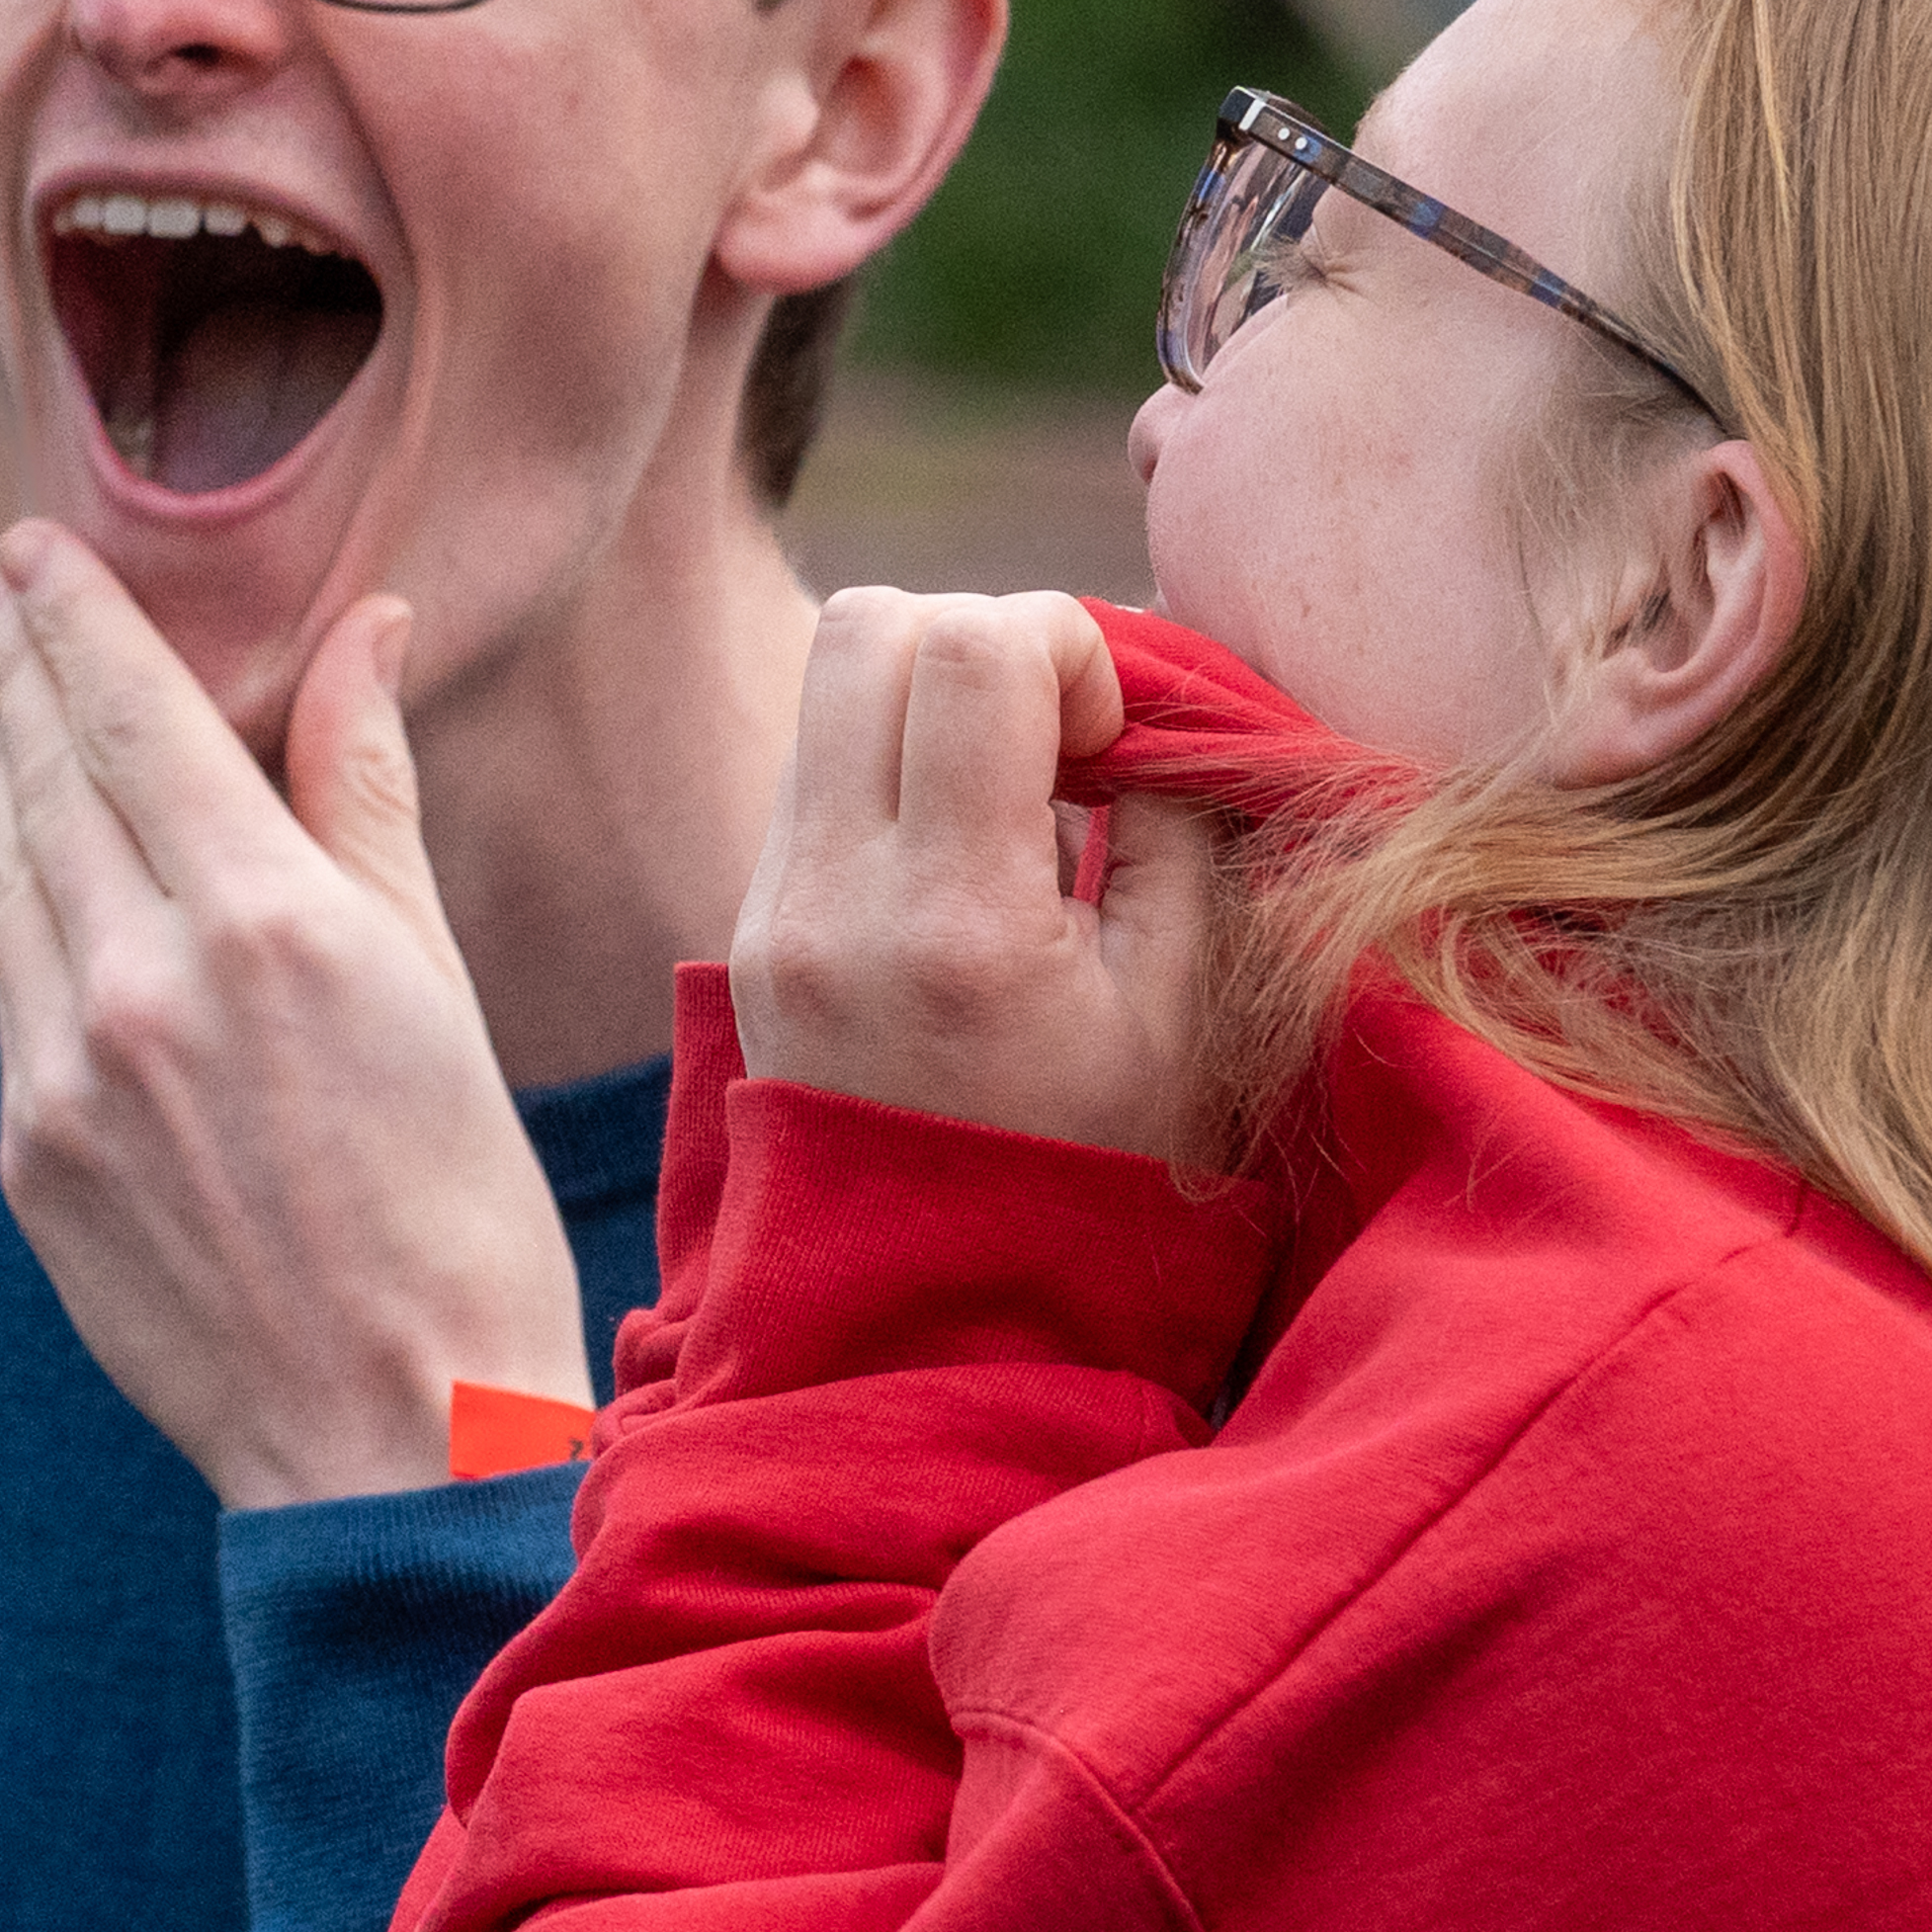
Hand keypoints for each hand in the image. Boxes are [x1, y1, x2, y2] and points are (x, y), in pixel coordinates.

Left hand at [0, 519, 587, 1510]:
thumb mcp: (436, 978)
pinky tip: (17, 857)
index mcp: (264, 920)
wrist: (385, 1431)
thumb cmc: (458, 1207)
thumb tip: (362, 625)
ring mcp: (66, 1072)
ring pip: (7, 873)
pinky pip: (7, 985)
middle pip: (45, 775)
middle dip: (10, 665)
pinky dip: (10, 896)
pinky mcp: (29, 1153)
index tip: (29, 546)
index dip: (71, 617)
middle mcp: (142, 980)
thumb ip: (368, 791)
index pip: (129, 715)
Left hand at [728, 590, 1221, 1164]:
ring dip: (931, 694)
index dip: (1066, 642)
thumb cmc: (1097, 1169)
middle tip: (1058, 736)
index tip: (1113, 737)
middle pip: (869, 624)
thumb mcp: (1183, 1011)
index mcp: (956, 922)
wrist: (939, 1307)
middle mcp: (834, 902)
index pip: (971, 651)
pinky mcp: (749, 926)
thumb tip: (1145, 702)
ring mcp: (771, 912)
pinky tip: (962, 845)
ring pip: (827, 681)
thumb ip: (1174, 832)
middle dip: (983, 637)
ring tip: (1014, 793)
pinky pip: (812, 766)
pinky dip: (892, 759)